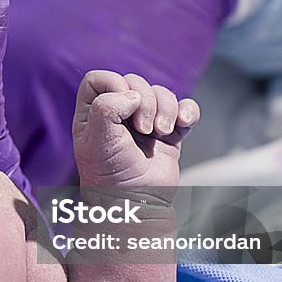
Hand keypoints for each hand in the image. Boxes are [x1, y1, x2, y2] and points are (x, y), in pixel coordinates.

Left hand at [72, 70, 198, 187]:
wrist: (137, 203)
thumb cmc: (110, 174)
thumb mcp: (96, 139)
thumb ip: (106, 107)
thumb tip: (133, 95)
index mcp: (93, 113)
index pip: (101, 79)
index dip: (114, 84)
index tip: (122, 106)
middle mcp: (118, 114)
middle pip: (134, 82)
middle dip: (145, 101)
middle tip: (143, 130)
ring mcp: (145, 122)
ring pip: (161, 93)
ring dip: (166, 109)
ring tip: (161, 132)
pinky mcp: (170, 133)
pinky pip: (184, 108)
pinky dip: (188, 111)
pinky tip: (183, 123)